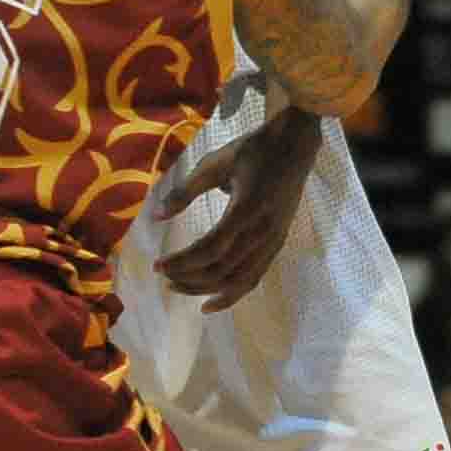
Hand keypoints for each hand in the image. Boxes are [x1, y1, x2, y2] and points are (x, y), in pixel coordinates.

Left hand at [154, 109, 323, 310]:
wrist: (294, 148)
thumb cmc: (253, 151)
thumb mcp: (214, 163)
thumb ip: (185, 190)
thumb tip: (156, 216)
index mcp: (247, 209)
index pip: (210, 248)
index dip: (182, 262)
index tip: (157, 265)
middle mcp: (262, 232)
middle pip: (222, 270)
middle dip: (188, 278)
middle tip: (164, 275)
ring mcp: (272, 241)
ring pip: (237, 280)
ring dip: (205, 289)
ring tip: (179, 287)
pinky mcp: (276, 245)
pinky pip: (253, 278)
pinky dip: (231, 295)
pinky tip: (209, 302)